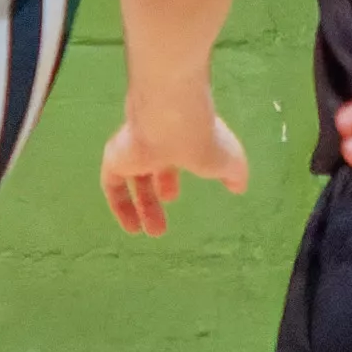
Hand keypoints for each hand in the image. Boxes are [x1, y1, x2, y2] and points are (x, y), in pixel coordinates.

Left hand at [101, 94, 249, 235]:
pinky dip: (121, 206)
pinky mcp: (115, 157)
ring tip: (153, 232)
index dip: (171, 179)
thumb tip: (238, 186)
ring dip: (143, 206)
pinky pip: (112, 185)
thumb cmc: (204, 139)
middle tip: (161, 223)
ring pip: (134, 178)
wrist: (171, 119)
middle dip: (155, 196)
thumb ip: (234, 174)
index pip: (172, 155)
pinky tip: (132, 227)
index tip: (174, 197)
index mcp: (180, 135)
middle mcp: (155, 140)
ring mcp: (133, 148)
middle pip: (150, 169)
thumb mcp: (230, 160)